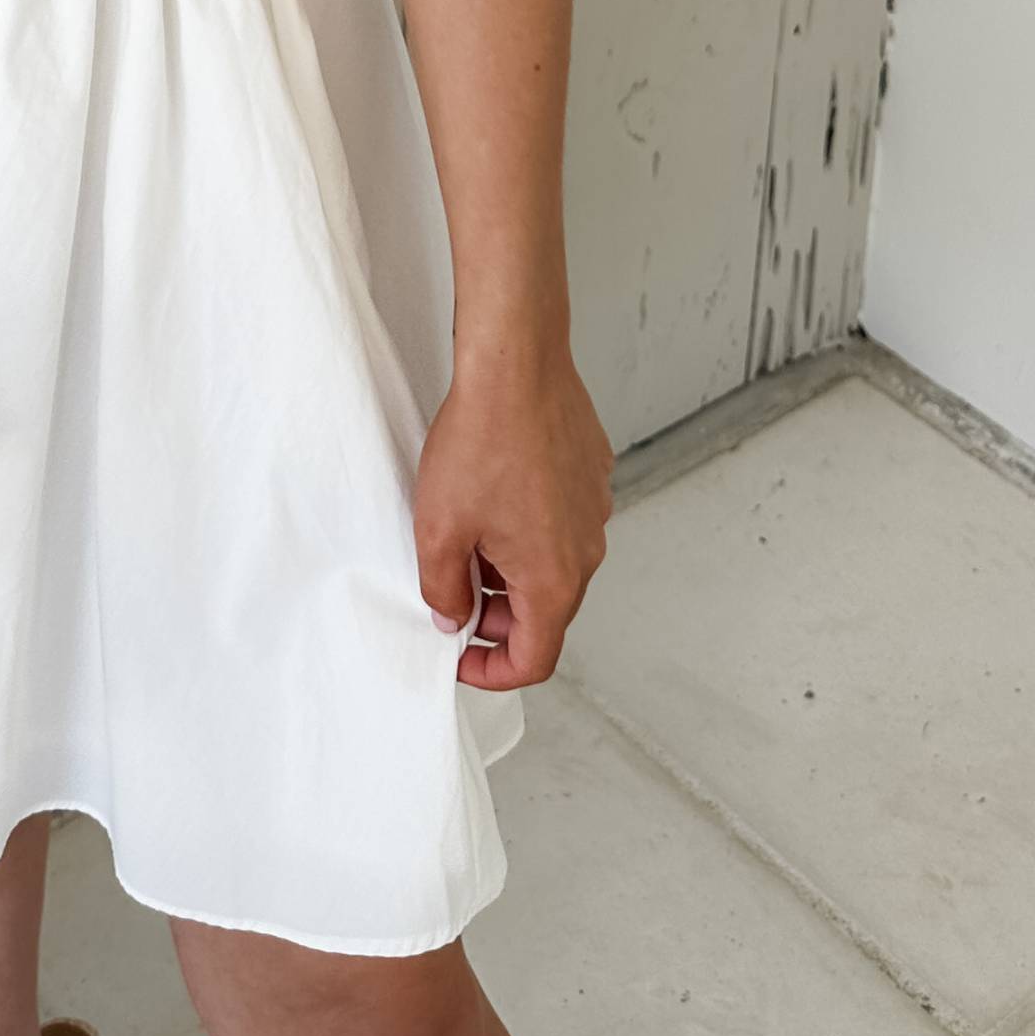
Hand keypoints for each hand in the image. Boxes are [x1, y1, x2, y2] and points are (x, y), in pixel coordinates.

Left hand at [412, 339, 611, 691]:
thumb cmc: (481, 440)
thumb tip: (452, 615)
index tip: (459, 656)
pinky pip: (561, 522)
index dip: (492, 671)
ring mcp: (595, 512)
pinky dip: (529, 529)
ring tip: (468, 537)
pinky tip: (492, 495)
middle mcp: (587, 552)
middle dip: (497, 617)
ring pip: (553, 565)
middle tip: (453, 593)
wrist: (517, 365)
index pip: (534, 660)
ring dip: (512, 571)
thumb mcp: (439, 528)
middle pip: (546, 614)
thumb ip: (443, 589)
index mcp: (554, 580)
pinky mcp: (592, 476)